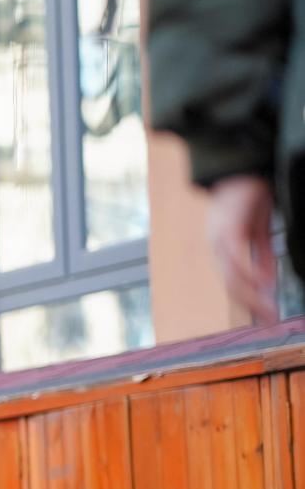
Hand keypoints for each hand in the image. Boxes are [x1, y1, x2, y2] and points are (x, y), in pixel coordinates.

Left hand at [207, 175, 280, 324]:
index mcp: (224, 250)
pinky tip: (264, 284)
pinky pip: (237, 257)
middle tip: (271, 321)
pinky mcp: (227, 229)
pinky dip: (250, 272)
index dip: (251, 301)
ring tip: (269, 308)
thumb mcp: (259, 231)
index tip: (267, 318)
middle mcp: (218, 247)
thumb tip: (267, 282)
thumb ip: (261, 256)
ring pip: (233, 276)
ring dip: (252, 294)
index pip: (234, 283)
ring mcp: (220, 238)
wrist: (245, 166)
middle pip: (232, 285)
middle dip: (253, 305)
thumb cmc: (251, 197)